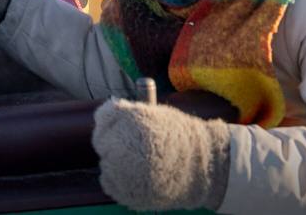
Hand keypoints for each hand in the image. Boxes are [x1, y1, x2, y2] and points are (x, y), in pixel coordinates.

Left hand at [92, 99, 230, 211]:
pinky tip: (136, 174)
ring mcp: (124, 173)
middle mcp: (124, 147)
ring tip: (139, 161)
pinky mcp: (126, 193)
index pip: (104, 115)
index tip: (121, 124)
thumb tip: (106, 115)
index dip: (112, 119)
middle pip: (101, 140)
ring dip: (115, 160)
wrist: (204, 169)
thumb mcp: (157, 114)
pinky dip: (117, 178)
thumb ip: (129, 113)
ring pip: (105, 162)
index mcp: (134, 122)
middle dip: (112, 140)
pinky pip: (108, 182)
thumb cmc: (182, 137)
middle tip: (131, 144)